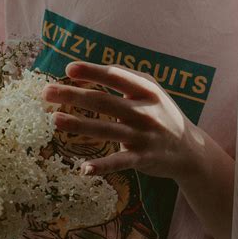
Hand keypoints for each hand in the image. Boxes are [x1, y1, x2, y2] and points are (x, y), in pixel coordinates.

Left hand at [42, 61, 206, 181]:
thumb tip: (88, 70)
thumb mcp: (151, 91)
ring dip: (79, 125)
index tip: (68, 69)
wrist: (191, 150)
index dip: (92, 71)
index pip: (115, 76)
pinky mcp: (143, 158)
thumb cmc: (161, 113)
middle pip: (103, 101)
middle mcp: (145, 111)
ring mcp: (144, 136)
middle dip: (73, 95)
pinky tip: (83, 168)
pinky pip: (119, 162)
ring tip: (55, 120)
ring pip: (106, 130)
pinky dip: (102, 166)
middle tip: (46, 92)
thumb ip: (125, 78)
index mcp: (146, 90)